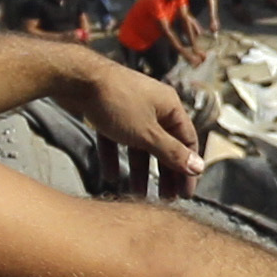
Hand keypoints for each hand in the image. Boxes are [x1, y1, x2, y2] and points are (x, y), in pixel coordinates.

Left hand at [75, 51, 209, 193]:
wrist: (77, 78)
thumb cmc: (117, 101)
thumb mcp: (147, 134)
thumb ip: (172, 153)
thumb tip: (198, 167)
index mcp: (169, 107)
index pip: (187, 142)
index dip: (187, 168)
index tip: (184, 193)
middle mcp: (153, 106)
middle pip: (164, 145)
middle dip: (164, 173)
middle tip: (164, 198)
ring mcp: (130, 109)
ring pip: (139, 145)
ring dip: (139, 170)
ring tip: (137, 194)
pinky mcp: (108, 112)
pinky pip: (116, 139)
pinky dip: (114, 157)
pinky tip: (109, 176)